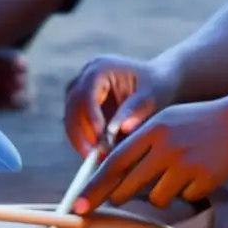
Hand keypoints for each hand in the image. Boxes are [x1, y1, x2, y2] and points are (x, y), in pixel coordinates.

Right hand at [64, 55, 179, 156]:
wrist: (157, 82)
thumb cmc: (157, 87)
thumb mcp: (152, 97)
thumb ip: (136, 111)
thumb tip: (121, 128)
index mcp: (100, 67)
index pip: (87, 94)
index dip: (91, 118)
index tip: (100, 140)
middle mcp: (84, 76)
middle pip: (72, 106)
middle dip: (81, 133)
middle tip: (95, 156)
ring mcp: (79, 89)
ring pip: (69, 117)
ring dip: (79, 139)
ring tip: (96, 159)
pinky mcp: (79, 104)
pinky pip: (74, 125)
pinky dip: (82, 140)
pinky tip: (95, 155)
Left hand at [75, 98, 227, 212]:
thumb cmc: (194, 124)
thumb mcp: (164, 121)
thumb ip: (138, 143)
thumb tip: (109, 174)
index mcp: (152, 130)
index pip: (114, 163)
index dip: (94, 187)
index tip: (78, 206)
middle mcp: (166, 146)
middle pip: (129, 185)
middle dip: (119, 196)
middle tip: (117, 198)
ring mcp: (186, 164)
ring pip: (156, 198)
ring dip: (160, 194)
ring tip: (176, 174)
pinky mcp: (203, 180)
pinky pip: (182, 199)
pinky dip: (186, 192)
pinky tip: (198, 174)